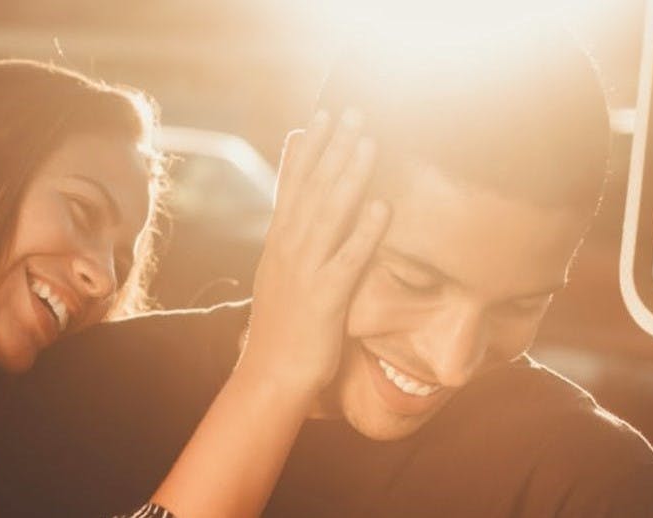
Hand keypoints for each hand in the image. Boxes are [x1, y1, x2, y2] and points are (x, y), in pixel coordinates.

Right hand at [237, 109, 389, 394]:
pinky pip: (348, 259)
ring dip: (349, 175)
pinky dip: (364, 232)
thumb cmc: (283, 328)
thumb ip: (290, 241)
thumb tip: (296, 213)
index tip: (320, 115)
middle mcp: (288, 249)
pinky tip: (381, 207)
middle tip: (352, 111)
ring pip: (329, 214)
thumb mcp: (281, 276)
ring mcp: (304, 271)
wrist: (270, 376)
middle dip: (333, 148)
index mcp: (279, 243)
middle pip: (312, 189)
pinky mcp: (324, 298)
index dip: (307, 150)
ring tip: (368, 142)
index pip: (292, 186)